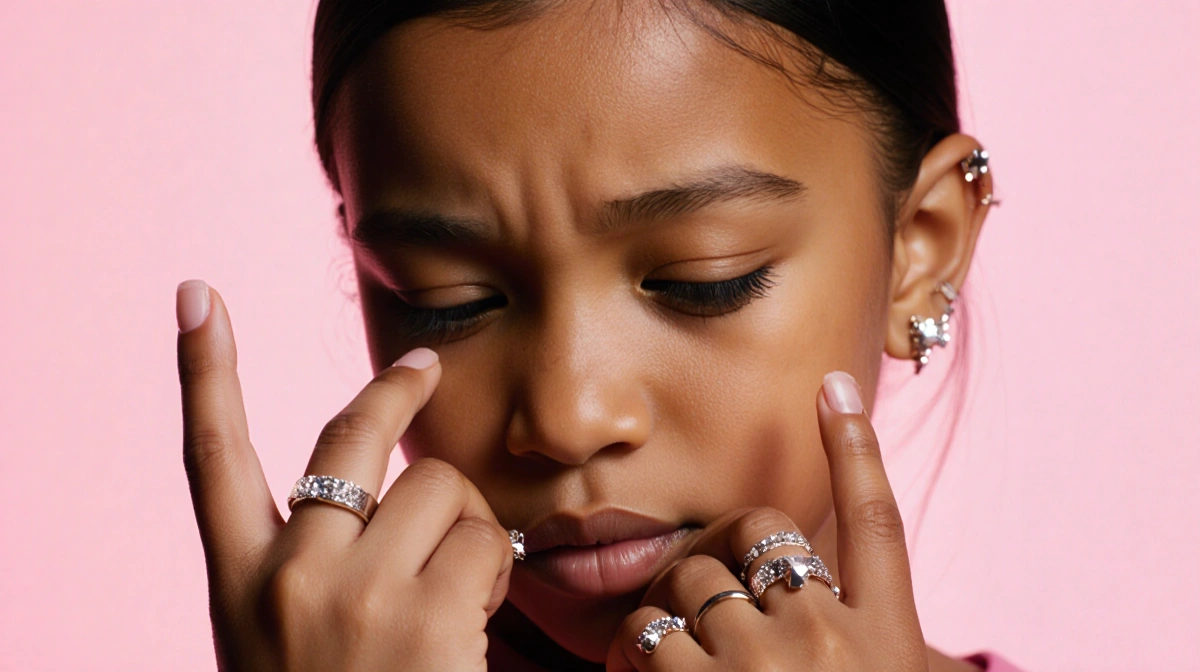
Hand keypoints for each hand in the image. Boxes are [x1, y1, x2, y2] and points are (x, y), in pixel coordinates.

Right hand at [175, 281, 512, 670]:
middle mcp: (286, 576)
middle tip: (420, 367)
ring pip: (437, 487)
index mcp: (239, 585)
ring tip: (456, 584)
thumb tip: (387, 487)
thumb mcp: (282, 641)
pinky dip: (494, 565)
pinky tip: (476, 615)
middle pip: (349, 440)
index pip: (210, 454)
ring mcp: (353, 595)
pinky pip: (484, 539)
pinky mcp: (424, 618)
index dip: (202, 367)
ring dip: (462, 520)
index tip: (196, 296)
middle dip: (392, 394)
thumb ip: (312, 564)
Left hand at [607, 371, 927, 670]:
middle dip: (721, 567)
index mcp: (887, 641)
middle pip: (758, 540)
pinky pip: (645, 629)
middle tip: (705, 619)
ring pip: (689, 577)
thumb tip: (780, 578)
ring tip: (675, 659)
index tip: (834, 387)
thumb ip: (841, 631)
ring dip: (670, 609)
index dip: (856, 449)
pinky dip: (631, 648)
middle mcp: (830, 641)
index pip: (877, 523)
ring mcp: (766, 662)